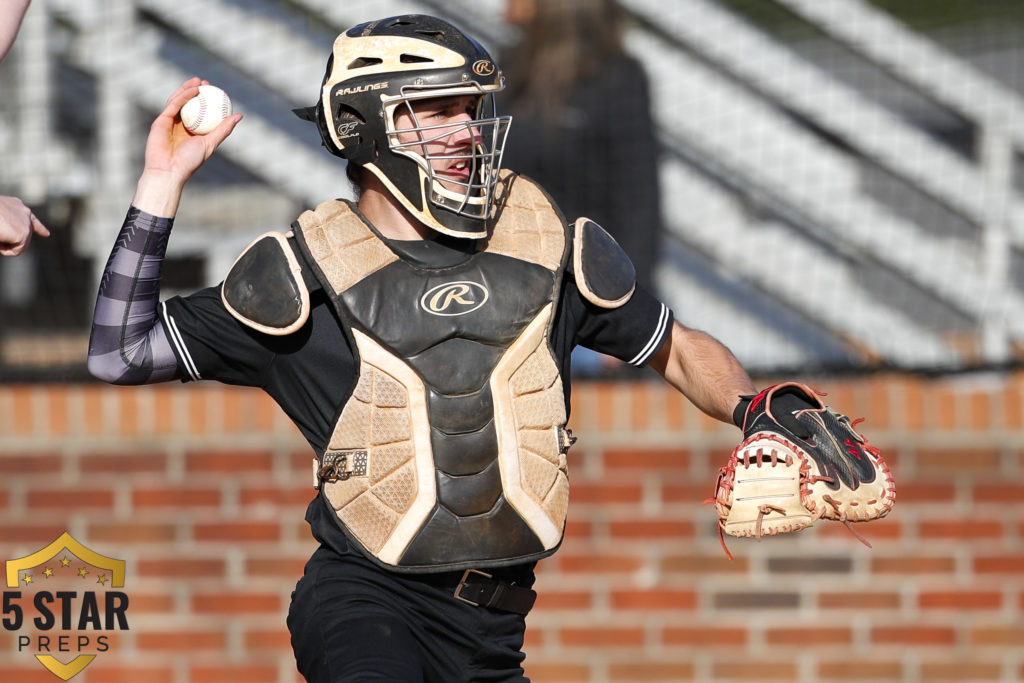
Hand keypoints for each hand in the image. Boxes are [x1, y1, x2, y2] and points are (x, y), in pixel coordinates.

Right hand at [0, 195, 49, 255]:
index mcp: (16, 205)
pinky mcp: (24, 233)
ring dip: (5, 245)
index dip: (39, 227)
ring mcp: (26, 223)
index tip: (46, 234)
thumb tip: (7, 232)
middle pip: (23, 236)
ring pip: (19, 245)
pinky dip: (6, 251)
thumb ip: (6, 224)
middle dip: (10, 242)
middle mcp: (24, 212)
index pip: (30, 218)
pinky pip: (17, 251)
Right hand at [133, 77, 242, 215]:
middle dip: (196, 91)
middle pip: (188, 104)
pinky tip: (192, 89)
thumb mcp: (210, 143)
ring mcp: (169, 122)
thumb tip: (239, 116)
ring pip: (178, 101)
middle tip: (207, 82)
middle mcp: (180, 126)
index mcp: (191, 131)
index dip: (207, 100)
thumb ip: (223, 129)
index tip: (217, 92)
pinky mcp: (160, 121)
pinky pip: (173, 105)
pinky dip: (183, 96)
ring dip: (187, 89)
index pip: (200, 112)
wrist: (169, 170)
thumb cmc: (190, 161)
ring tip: (198, 81)